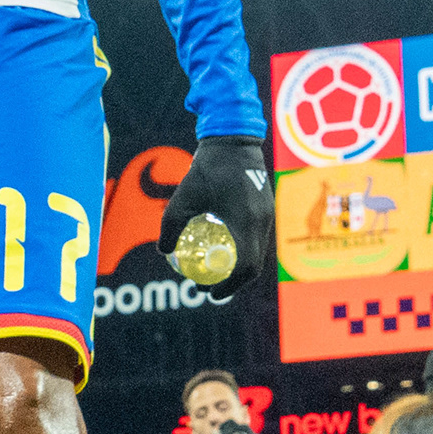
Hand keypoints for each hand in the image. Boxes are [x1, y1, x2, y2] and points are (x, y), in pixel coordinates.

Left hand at [166, 135, 273, 293]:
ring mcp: (268, 214)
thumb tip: (163, 252)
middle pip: (254, 265)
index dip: (230, 286)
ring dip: (240, 267)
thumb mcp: (183, 197)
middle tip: (210, 288)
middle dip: (233, 282)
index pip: (245, 267)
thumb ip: (170, 225)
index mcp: (247, 221)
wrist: (234, 140)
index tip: (211, 293)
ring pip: (258, 252)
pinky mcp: (267, 208)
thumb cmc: (207, 168)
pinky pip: (258, 238)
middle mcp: (263, 221)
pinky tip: (224, 249)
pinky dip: (244, 251)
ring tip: (216, 272)